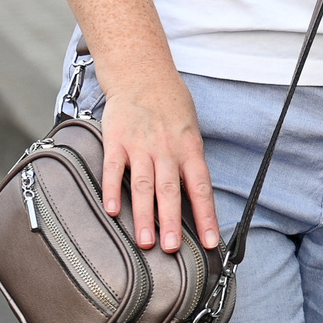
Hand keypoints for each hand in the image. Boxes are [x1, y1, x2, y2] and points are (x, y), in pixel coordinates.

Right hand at [95, 68, 219, 256]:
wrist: (142, 73)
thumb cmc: (171, 104)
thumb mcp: (191, 130)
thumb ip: (190, 162)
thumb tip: (196, 197)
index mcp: (189, 148)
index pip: (201, 187)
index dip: (206, 216)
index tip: (210, 242)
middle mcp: (166, 149)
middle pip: (170, 190)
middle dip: (172, 222)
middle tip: (171, 249)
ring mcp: (140, 145)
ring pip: (143, 185)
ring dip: (144, 215)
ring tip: (145, 241)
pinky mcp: (116, 141)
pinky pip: (113, 168)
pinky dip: (112, 190)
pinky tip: (113, 210)